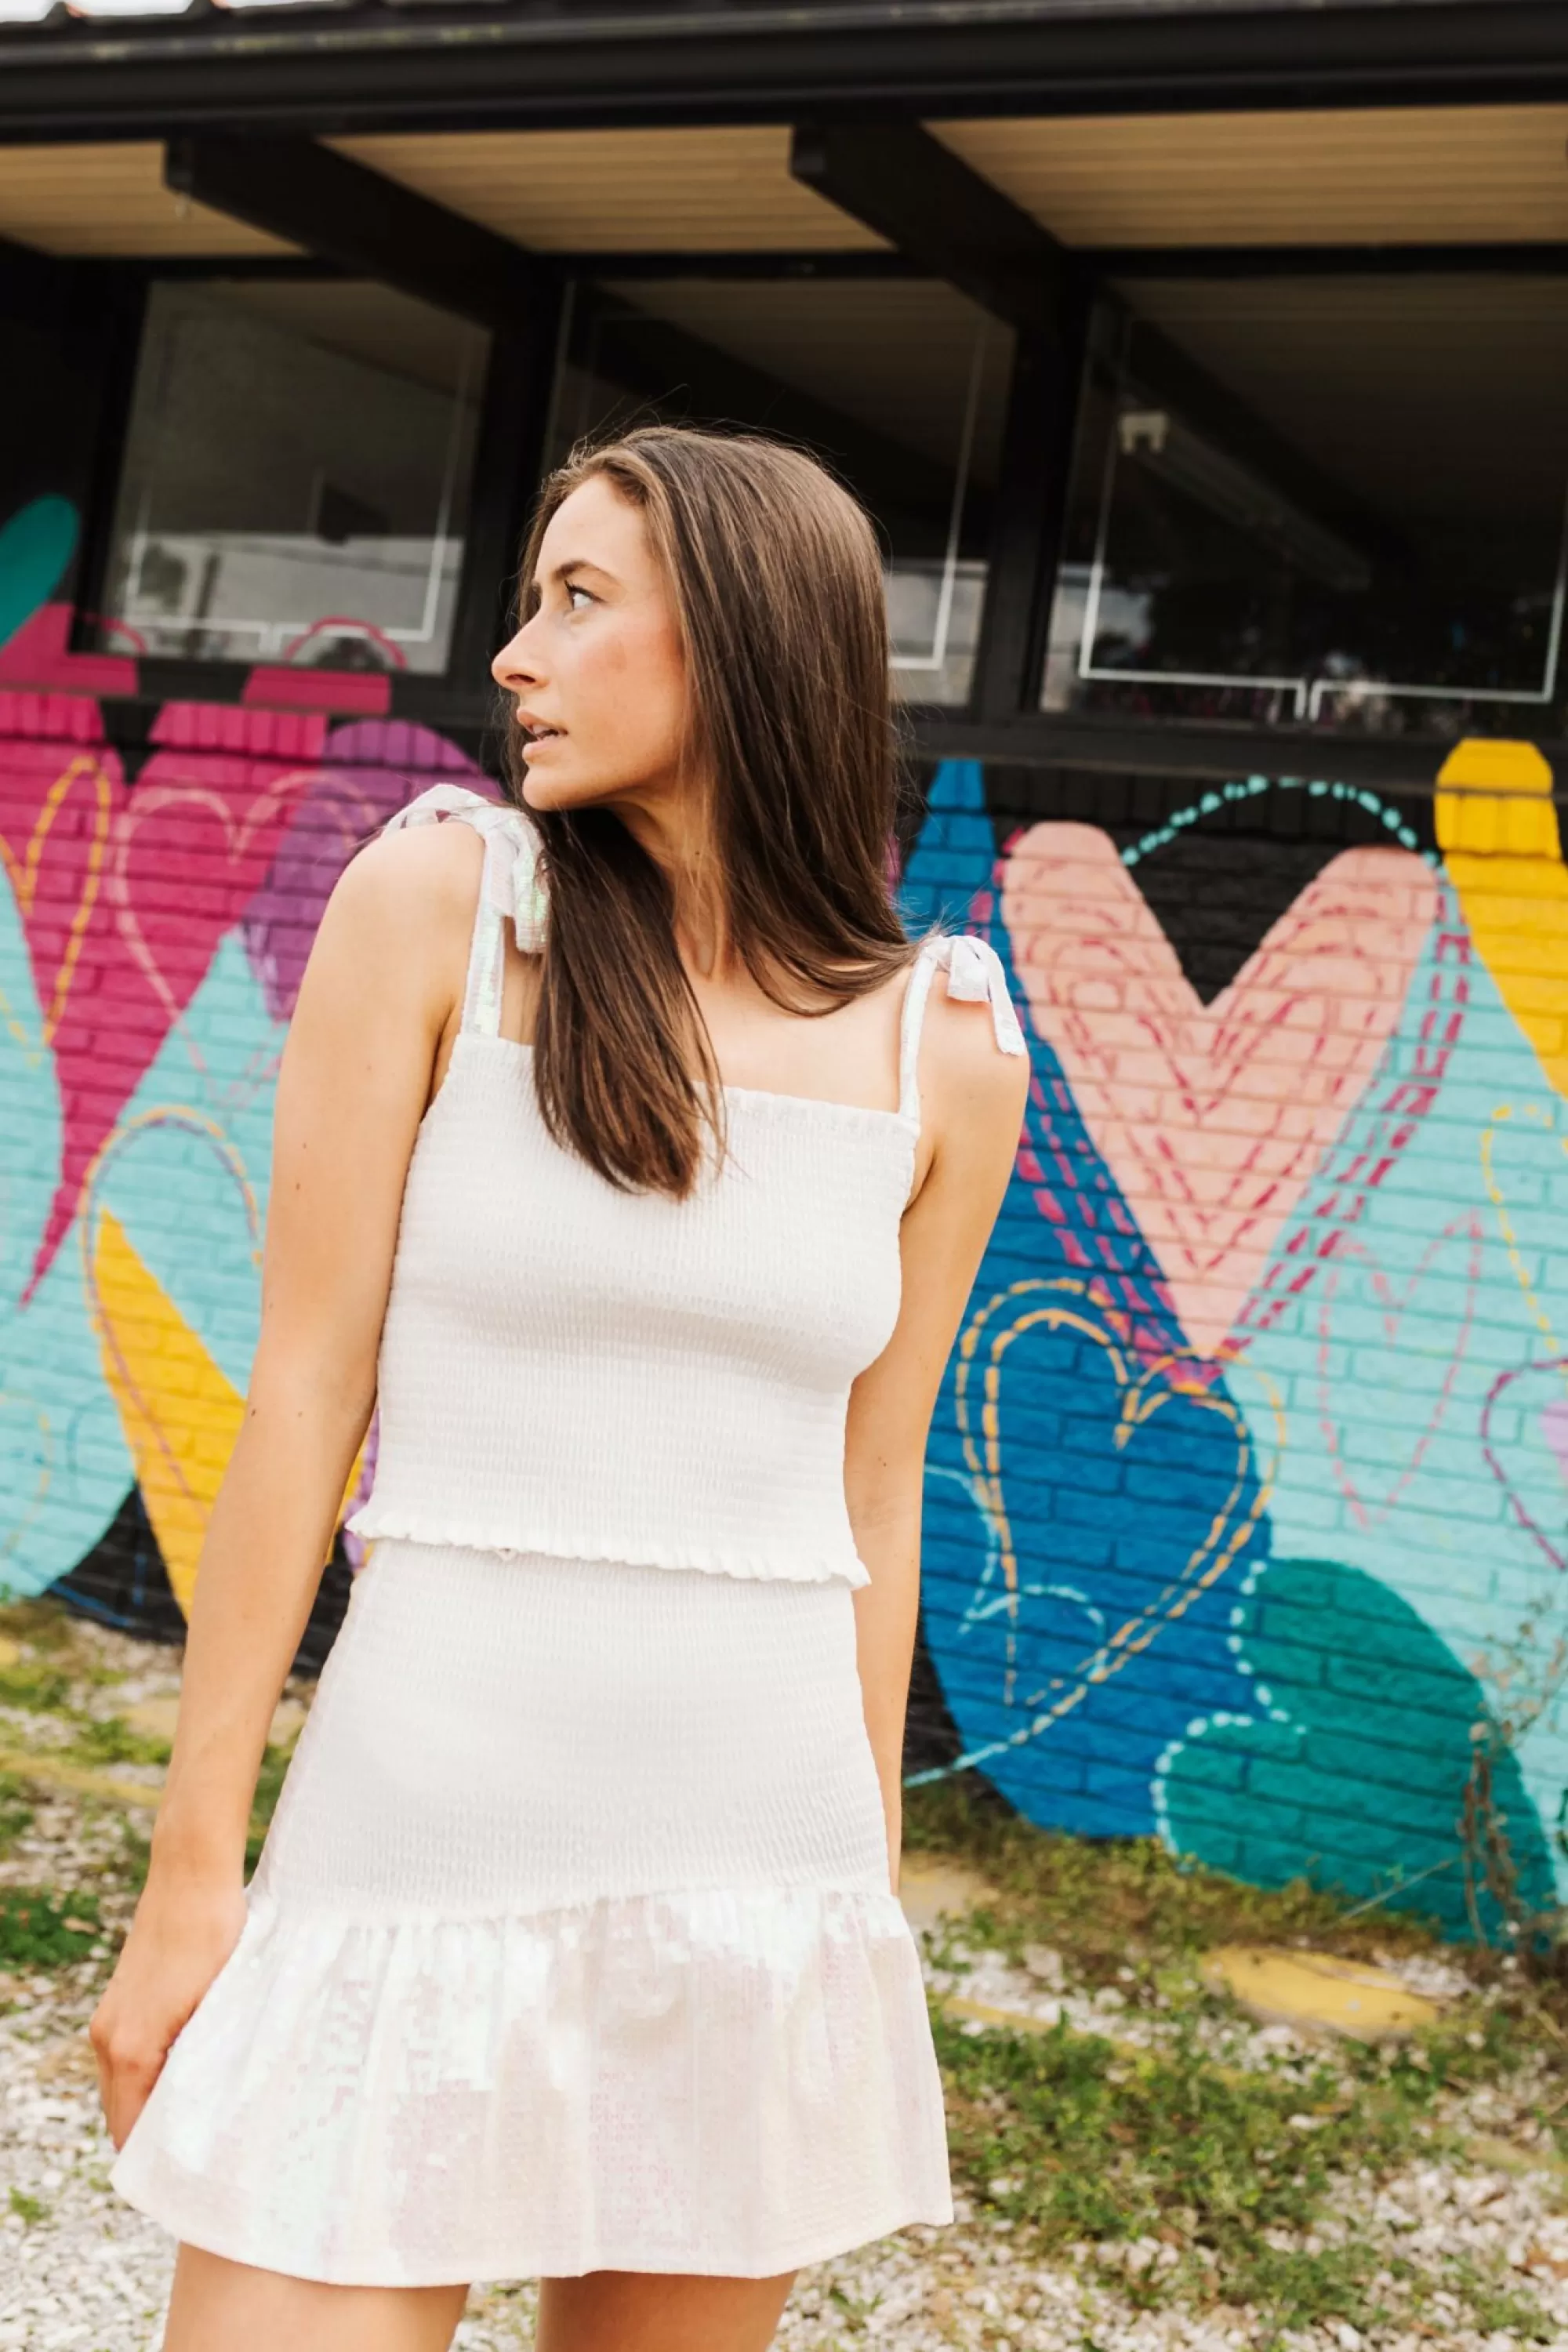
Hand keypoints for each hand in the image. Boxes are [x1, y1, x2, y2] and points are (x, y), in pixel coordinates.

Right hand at [89, 1874, 248, 2150]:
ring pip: (123, 2087)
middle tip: (201, 2160)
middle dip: (154, 2140)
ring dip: (152, 2105)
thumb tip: (218, 2109)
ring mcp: (109, 2020)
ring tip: (198, 2123)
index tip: (188, 2182)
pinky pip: (126, 2060)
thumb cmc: (215, 1933)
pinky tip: (187, 2075)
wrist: (191, 1874)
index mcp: (129, 2049)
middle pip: (122, 2115)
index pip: (130, 2134)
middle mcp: (107, 2040)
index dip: (157, 2163)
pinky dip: (148, 2076)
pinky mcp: (118, 2003)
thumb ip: (209, 2061)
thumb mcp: (221, 2005)